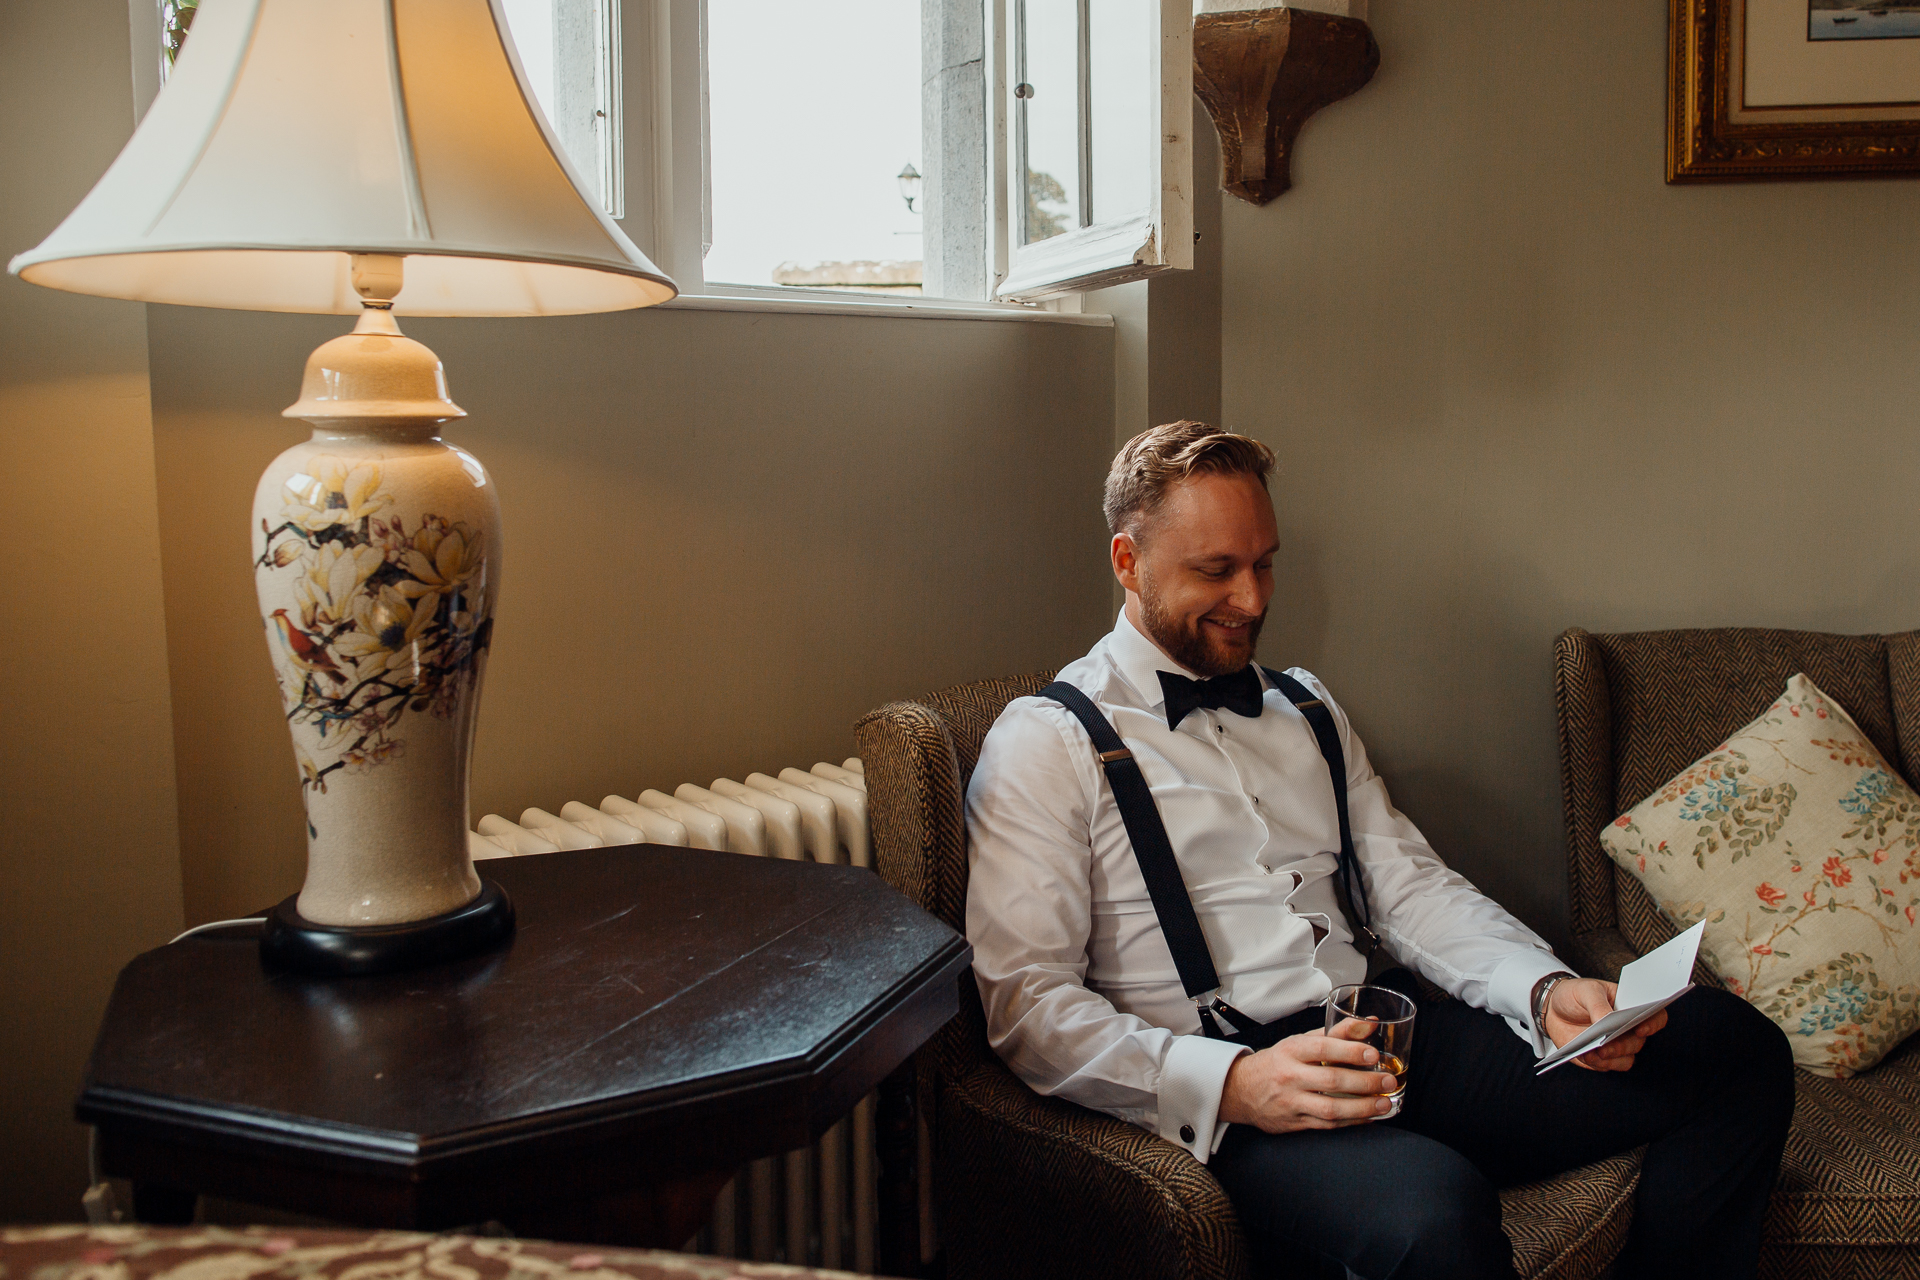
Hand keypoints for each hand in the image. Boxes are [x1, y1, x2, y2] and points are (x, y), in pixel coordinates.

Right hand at [1218, 1019, 1400, 1132]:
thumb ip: (1337, 1033)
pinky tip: (1367, 1117)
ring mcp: (1291, 1102)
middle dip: (1365, 1082)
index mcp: (1291, 1050)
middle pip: (1332, 1080)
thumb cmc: (1277, 1063)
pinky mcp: (1294, 1123)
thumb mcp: (1301, 1041)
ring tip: (1384, 1103)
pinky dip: (1350, 1121)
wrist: (1242, 1090)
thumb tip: (1370, 1024)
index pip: (1323, 1048)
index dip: (1350, 1051)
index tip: (1373, 1054)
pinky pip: (1327, 1125)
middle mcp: (1290, 1076)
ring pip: (1331, 1108)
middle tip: (1388, 1081)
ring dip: (1362, 1107)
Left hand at [1543, 977, 1666, 1071]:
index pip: (1654, 1016)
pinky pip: (1606, 1066)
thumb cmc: (1575, 994)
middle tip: (1606, 1045)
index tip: (1641, 1028)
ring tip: (1594, 1052)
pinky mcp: (1602, 1058)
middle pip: (1638, 1042)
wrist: (1552, 1007)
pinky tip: (1585, 1055)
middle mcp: (1628, 1029)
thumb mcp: (1586, 991)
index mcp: (1630, 1007)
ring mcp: (1616, 1045)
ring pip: (1626, 1059)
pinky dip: (1597, 1063)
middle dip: (1622, 1045)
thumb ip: (1597, 1004)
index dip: (1653, 1023)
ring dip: (1611, 1059)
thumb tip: (1606, 1021)